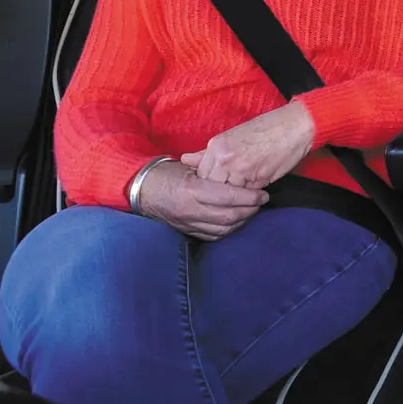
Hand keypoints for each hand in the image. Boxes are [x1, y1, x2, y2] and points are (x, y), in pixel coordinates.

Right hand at [138, 162, 266, 240]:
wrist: (140, 190)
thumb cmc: (167, 174)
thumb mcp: (189, 167)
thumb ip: (213, 170)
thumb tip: (241, 170)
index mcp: (192, 190)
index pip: (228, 197)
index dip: (250, 196)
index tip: (262, 193)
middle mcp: (190, 210)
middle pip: (229, 216)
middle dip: (250, 210)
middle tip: (261, 201)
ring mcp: (187, 223)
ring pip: (223, 229)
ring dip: (242, 221)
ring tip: (251, 210)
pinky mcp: (186, 231)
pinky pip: (212, 236)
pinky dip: (228, 230)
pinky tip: (236, 221)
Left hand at [182, 100, 315, 188]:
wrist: (295, 126)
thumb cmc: (266, 128)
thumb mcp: (232, 136)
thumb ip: (207, 152)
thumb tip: (185, 160)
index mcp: (216, 147)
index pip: (201, 176)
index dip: (207, 183)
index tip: (214, 185)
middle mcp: (225, 159)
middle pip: (212, 188)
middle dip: (219, 192)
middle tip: (227, 192)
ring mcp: (242, 171)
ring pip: (229, 194)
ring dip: (235, 195)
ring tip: (241, 191)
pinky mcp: (259, 180)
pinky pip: (248, 194)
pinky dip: (250, 194)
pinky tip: (255, 187)